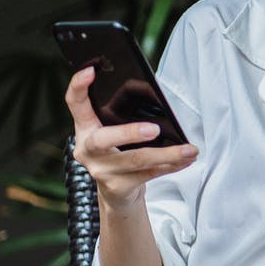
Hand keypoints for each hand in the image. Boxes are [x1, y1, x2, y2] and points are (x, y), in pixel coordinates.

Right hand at [65, 66, 198, 208]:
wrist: (117, 194)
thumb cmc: (119, 153)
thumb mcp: (115, 131)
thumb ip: (125, 115)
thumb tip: (157, 97)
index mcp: (85, 129)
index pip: (75, 105)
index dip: (78, 87)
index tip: (89, 71)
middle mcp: (87, 150)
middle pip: (103, 140)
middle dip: (129, 133)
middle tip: (155, 129)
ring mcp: (101, 171)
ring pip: (135, 160)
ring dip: (167, 154)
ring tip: (189, 149)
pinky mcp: (118, 187)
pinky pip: (149, 174)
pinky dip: (172, 165)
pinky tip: (186, 159)